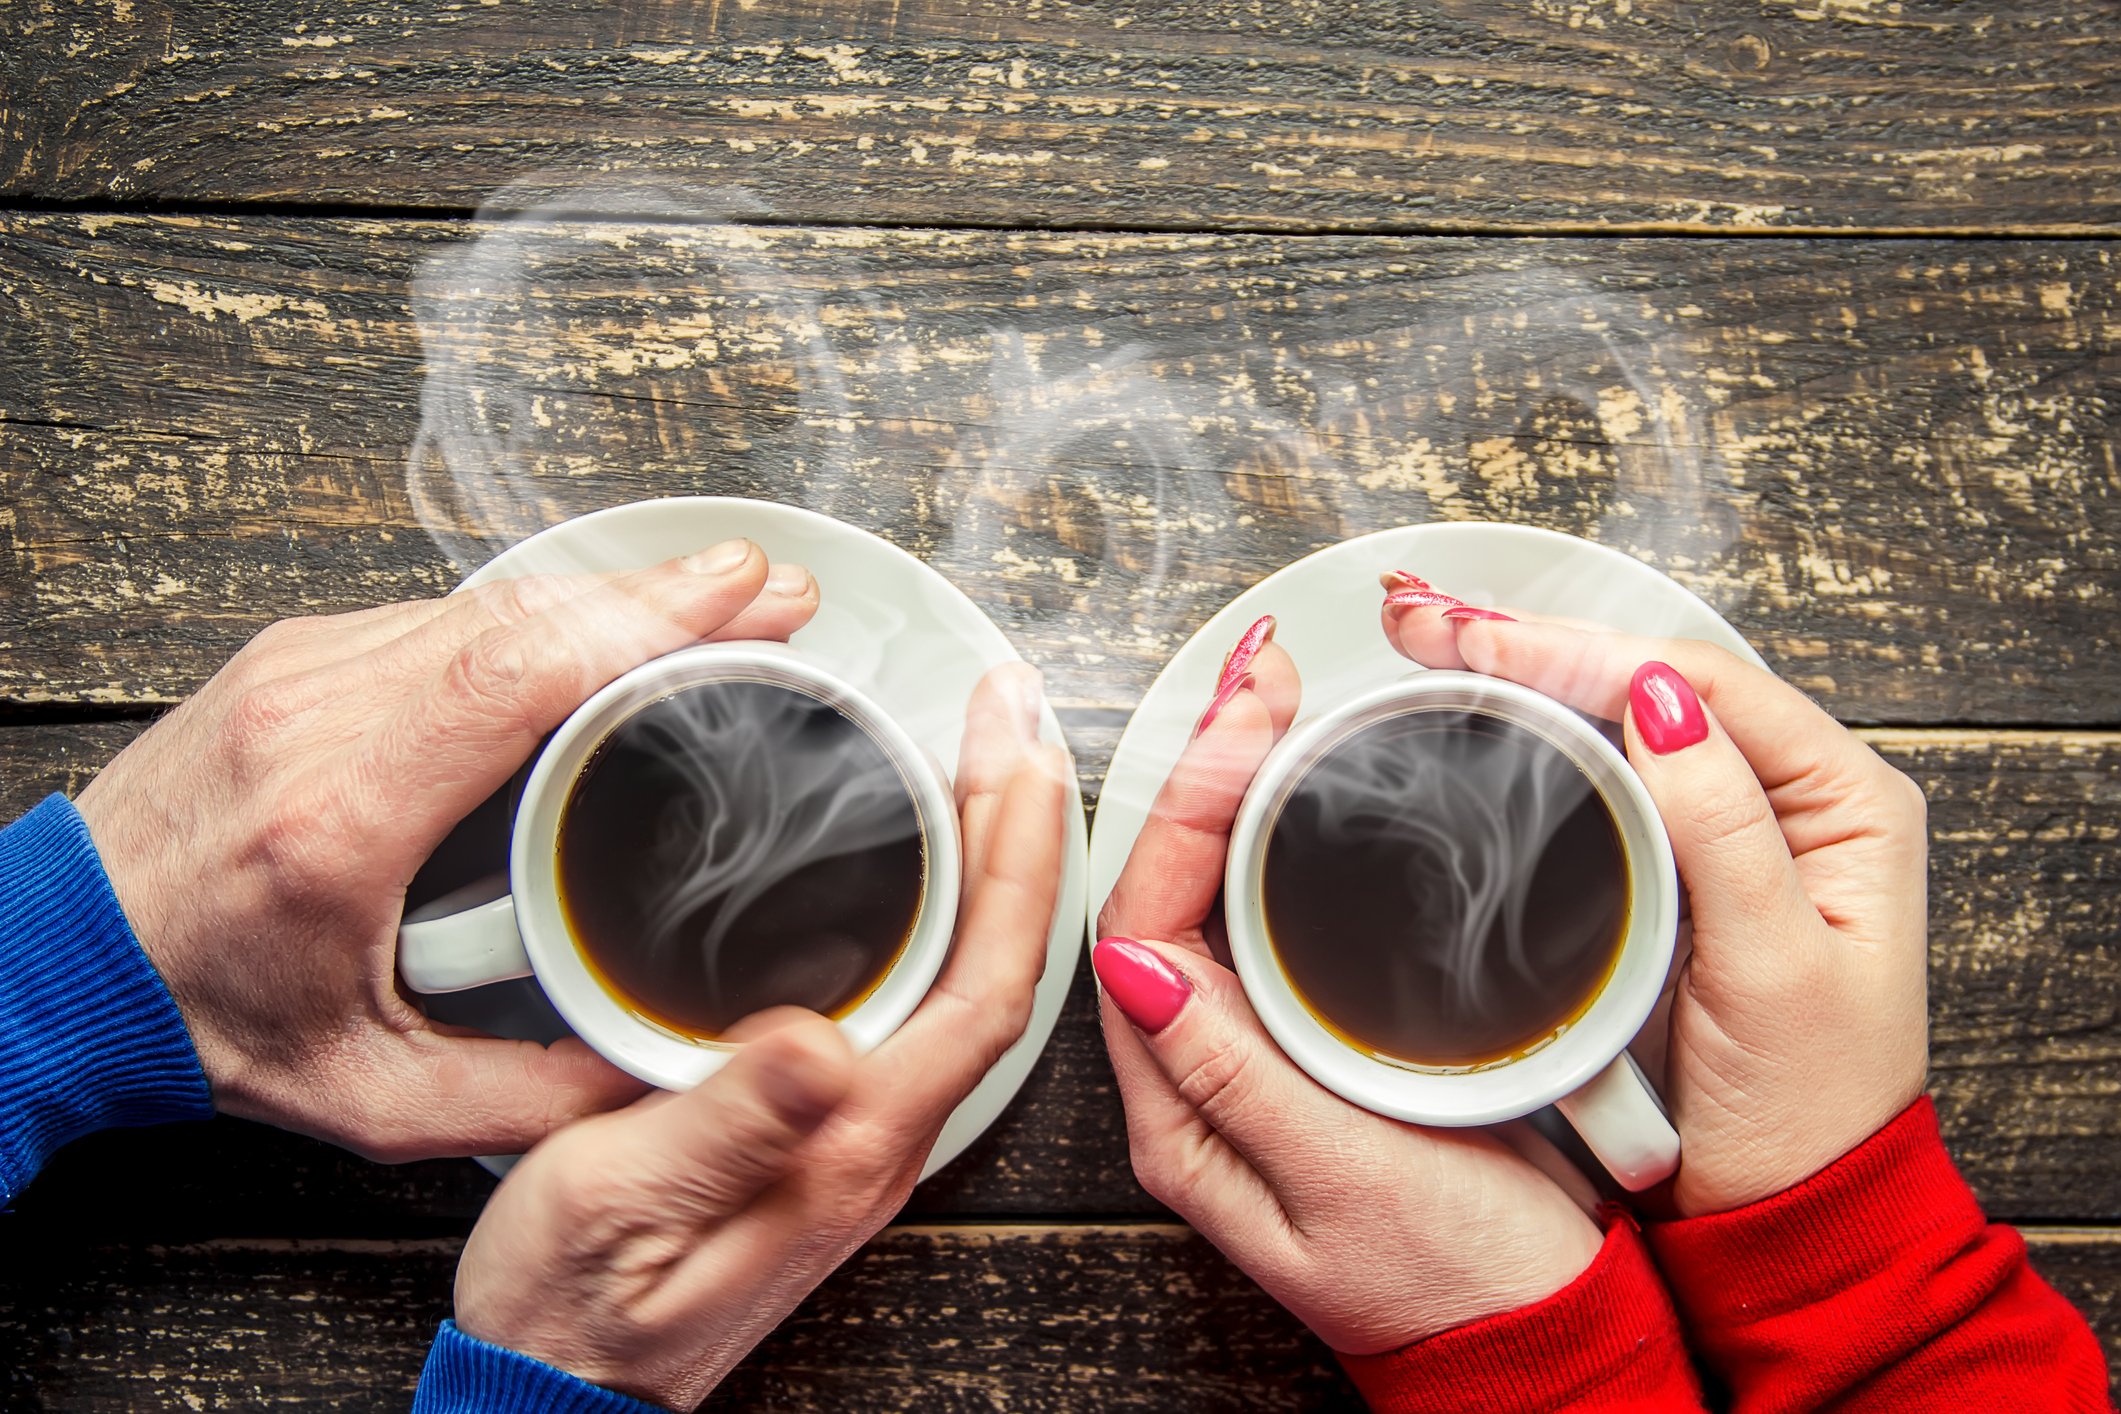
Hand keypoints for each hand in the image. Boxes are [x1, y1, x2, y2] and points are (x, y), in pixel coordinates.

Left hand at [77, 539, 820, 1160]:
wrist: (56, 960)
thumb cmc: (202, 1018)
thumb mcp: (374, 1098)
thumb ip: (527, 1094)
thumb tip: (658, 1073)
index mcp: (341, 816)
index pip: (515, 672)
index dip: (643, 619)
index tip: (743, 595)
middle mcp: (315, 716)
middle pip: (523, 614)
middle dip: (667, 592)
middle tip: (776, 592)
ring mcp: (298, 670)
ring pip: (489, 602)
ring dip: (612, 597)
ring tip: (719, 603)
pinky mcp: (296, 656)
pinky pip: (444, 615)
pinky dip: (544, 615)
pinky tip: (608, 627)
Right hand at [451, 664, 1066, 1407]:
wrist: (557, 1391)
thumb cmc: (578, 1311)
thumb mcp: (620, 1201)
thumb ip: (726, 1125)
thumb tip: (818, 1037)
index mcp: (850, 1144)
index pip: (983, 983)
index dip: (1016, 861)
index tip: (1016, 752)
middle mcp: (876, 1137)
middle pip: (991, 964)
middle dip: (1017, 831)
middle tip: (1007, 719)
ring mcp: (854, 1136)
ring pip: (959, 977)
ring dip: (984, 864)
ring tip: (979, 765)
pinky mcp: (819, 1132)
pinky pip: (912, 999)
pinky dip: (933, 912)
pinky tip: (910, 872)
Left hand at [1095, 616, 1604, 1355]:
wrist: (1542, 1353)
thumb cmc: (1457, 1291)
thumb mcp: (1348, 1185)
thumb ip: (1241, 1077)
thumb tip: (1134, 963)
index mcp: (1185, 1114)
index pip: (1144, 920)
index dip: (1184, 803)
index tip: (1243, 710)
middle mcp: (1200, 1080)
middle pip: (1168, 891)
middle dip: (1203, 767)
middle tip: (1261, 670)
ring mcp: (1255, 1062)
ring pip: (1215, 897)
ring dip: (1238, 789)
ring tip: (1276, 698)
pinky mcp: (1313, 1052)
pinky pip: (1270, 924)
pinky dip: (1283, 841)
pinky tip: (1309, 788)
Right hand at [1381, 575, 1928, 1214]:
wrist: (1777, 1214)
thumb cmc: (1804, 1109)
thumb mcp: (1772, 969)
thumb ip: (1723, 829)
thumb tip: (1661, 704)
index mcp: (1845, 805)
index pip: (1701, 687)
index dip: (1584, 653)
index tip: (1486, 643)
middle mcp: (1790, 802)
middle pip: (1651, 684)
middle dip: (1537, 643)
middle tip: (1431, 621)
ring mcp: (1725, 834)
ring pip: (1617, 722)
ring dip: (1524, 678)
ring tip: (1435, 642)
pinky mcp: (1669, 875)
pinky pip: (1600, 783)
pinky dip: (1533, 741)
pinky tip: (1476, 713)